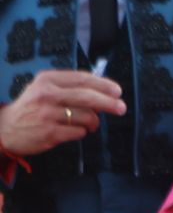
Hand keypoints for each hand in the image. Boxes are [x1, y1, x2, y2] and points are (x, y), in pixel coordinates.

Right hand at [0, 70, 125, 155]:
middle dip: (109, 103)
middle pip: (88, 97)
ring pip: (87, 116)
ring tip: (89, 123)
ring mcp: (48, 115)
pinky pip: (80, 132)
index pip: (82, 79)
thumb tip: (104, 91)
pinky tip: (74, 130)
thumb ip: (70, 87)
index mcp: (47, 80)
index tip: (117, 91)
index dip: (103, 85)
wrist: (5, 129)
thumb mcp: (44, 89)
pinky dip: (82, 132)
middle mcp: (46, 95)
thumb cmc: (32, 107)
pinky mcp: (50, 133)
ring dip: (94, 122)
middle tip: (121, 108)